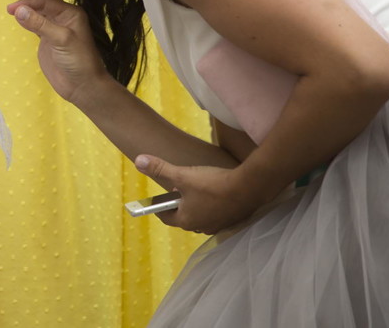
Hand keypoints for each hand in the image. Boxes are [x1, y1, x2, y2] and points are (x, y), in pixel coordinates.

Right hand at [7, 0, 109, 104]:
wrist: (82, 86)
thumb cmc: (78, 61)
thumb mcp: (61, 40)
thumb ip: (40, 24)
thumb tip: (19, 10)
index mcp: (71, 12)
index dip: (30, 0)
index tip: (14, 8)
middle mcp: (63, 16)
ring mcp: (54, 27)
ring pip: (39, 9)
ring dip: (27, 5)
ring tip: (11, 7)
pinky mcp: (47, 39)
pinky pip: (35, 23)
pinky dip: (26, 18)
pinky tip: (17, 18)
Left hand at [134, 153, 265, 234]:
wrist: (249, 187)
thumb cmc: (212, 184)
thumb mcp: (182, 175)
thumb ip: (159, 169)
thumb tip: (138, 161)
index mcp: (187, 221)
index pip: (166, 217)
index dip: (160, 207)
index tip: (158, 198)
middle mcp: (202, 227)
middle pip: (184, 216)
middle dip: (179, 203)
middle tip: (179, 187)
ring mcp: (219, 225)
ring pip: (201, 214)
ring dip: (196, 203)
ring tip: (198, 186)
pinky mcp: (233, 219)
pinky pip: (216, 213)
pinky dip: (212, 204)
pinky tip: (216, 190)